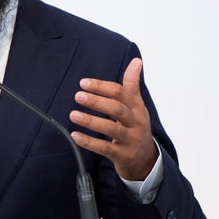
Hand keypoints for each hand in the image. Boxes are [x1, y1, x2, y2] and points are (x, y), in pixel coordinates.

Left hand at [69, 58, 157, 180]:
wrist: (146, 159)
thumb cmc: (135, 126)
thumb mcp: (136, 105)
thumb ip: (132, 84)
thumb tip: (136, 60)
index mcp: (137, 107)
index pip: (120, 93)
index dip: (101, 87)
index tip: (83, 82)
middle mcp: (136, 122)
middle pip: (117, 109)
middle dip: (97, 102)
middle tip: (77, 96)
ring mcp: (131, 140)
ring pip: (111, 129)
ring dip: (90, 121)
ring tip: (73, 114)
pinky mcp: (123, 156)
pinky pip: (105, 149)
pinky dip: (89, 142)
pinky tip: (75, 135)